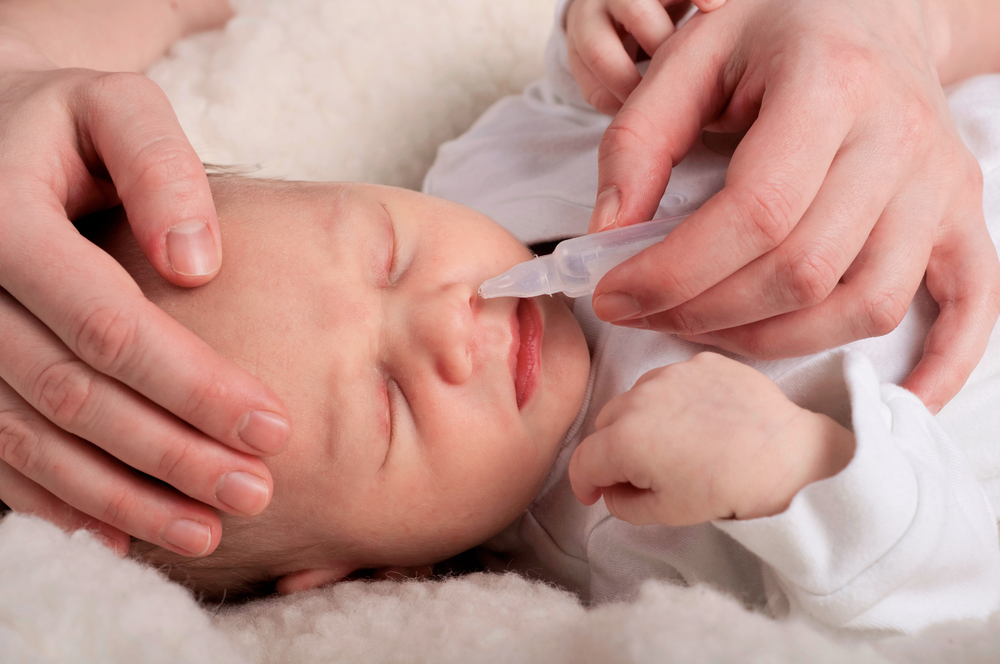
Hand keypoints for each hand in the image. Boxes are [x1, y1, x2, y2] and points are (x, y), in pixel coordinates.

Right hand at [0, 35, 288, 556]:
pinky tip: (129, 535)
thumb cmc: (72, 125)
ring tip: (209, 530)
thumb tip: (197, 264)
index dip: (193, 385)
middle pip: (74, 397)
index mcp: (4, 223)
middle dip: (171, 455)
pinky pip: (2, 456)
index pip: (108, 325)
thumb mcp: (116, 108)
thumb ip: (158, 167)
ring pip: (36, 443)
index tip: (274, 427)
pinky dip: (66, 502)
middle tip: (255, 492)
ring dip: (123, 498)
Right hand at [569, 353, 854, 525]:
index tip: (595, 494)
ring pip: (636, 398)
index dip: (583, 483)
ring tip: (677, 444)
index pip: (582, 460)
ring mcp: (670, 373)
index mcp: (623, 440)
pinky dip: (675, 400)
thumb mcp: (667, 513)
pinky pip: (672, 380)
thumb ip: (622, 504)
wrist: (788, 457)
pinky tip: (702, 422)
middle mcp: (638, 398)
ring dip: (642, 420)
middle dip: (612, 450)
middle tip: (642, 473)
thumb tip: (610, 490)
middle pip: (604, 425)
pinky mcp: (701, 362)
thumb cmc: (728, 489)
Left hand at [586, 0, 999, 411]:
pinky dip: (939, 363)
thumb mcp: (690, 55)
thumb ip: (638, 141)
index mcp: (829, 83)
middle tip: (647, 313)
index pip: (754, 213)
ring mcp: (940, 184)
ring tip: (707, 329)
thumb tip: (607, 235)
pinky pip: (969, 305)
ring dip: (775, 341)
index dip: (675, 271)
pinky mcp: (963, 215)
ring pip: (864, 304)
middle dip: (706, 312)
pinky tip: (897, 399)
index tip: (614, 295)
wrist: (874, 9)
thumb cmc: (772, 32)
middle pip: (802, 270)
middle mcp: (898, 138)